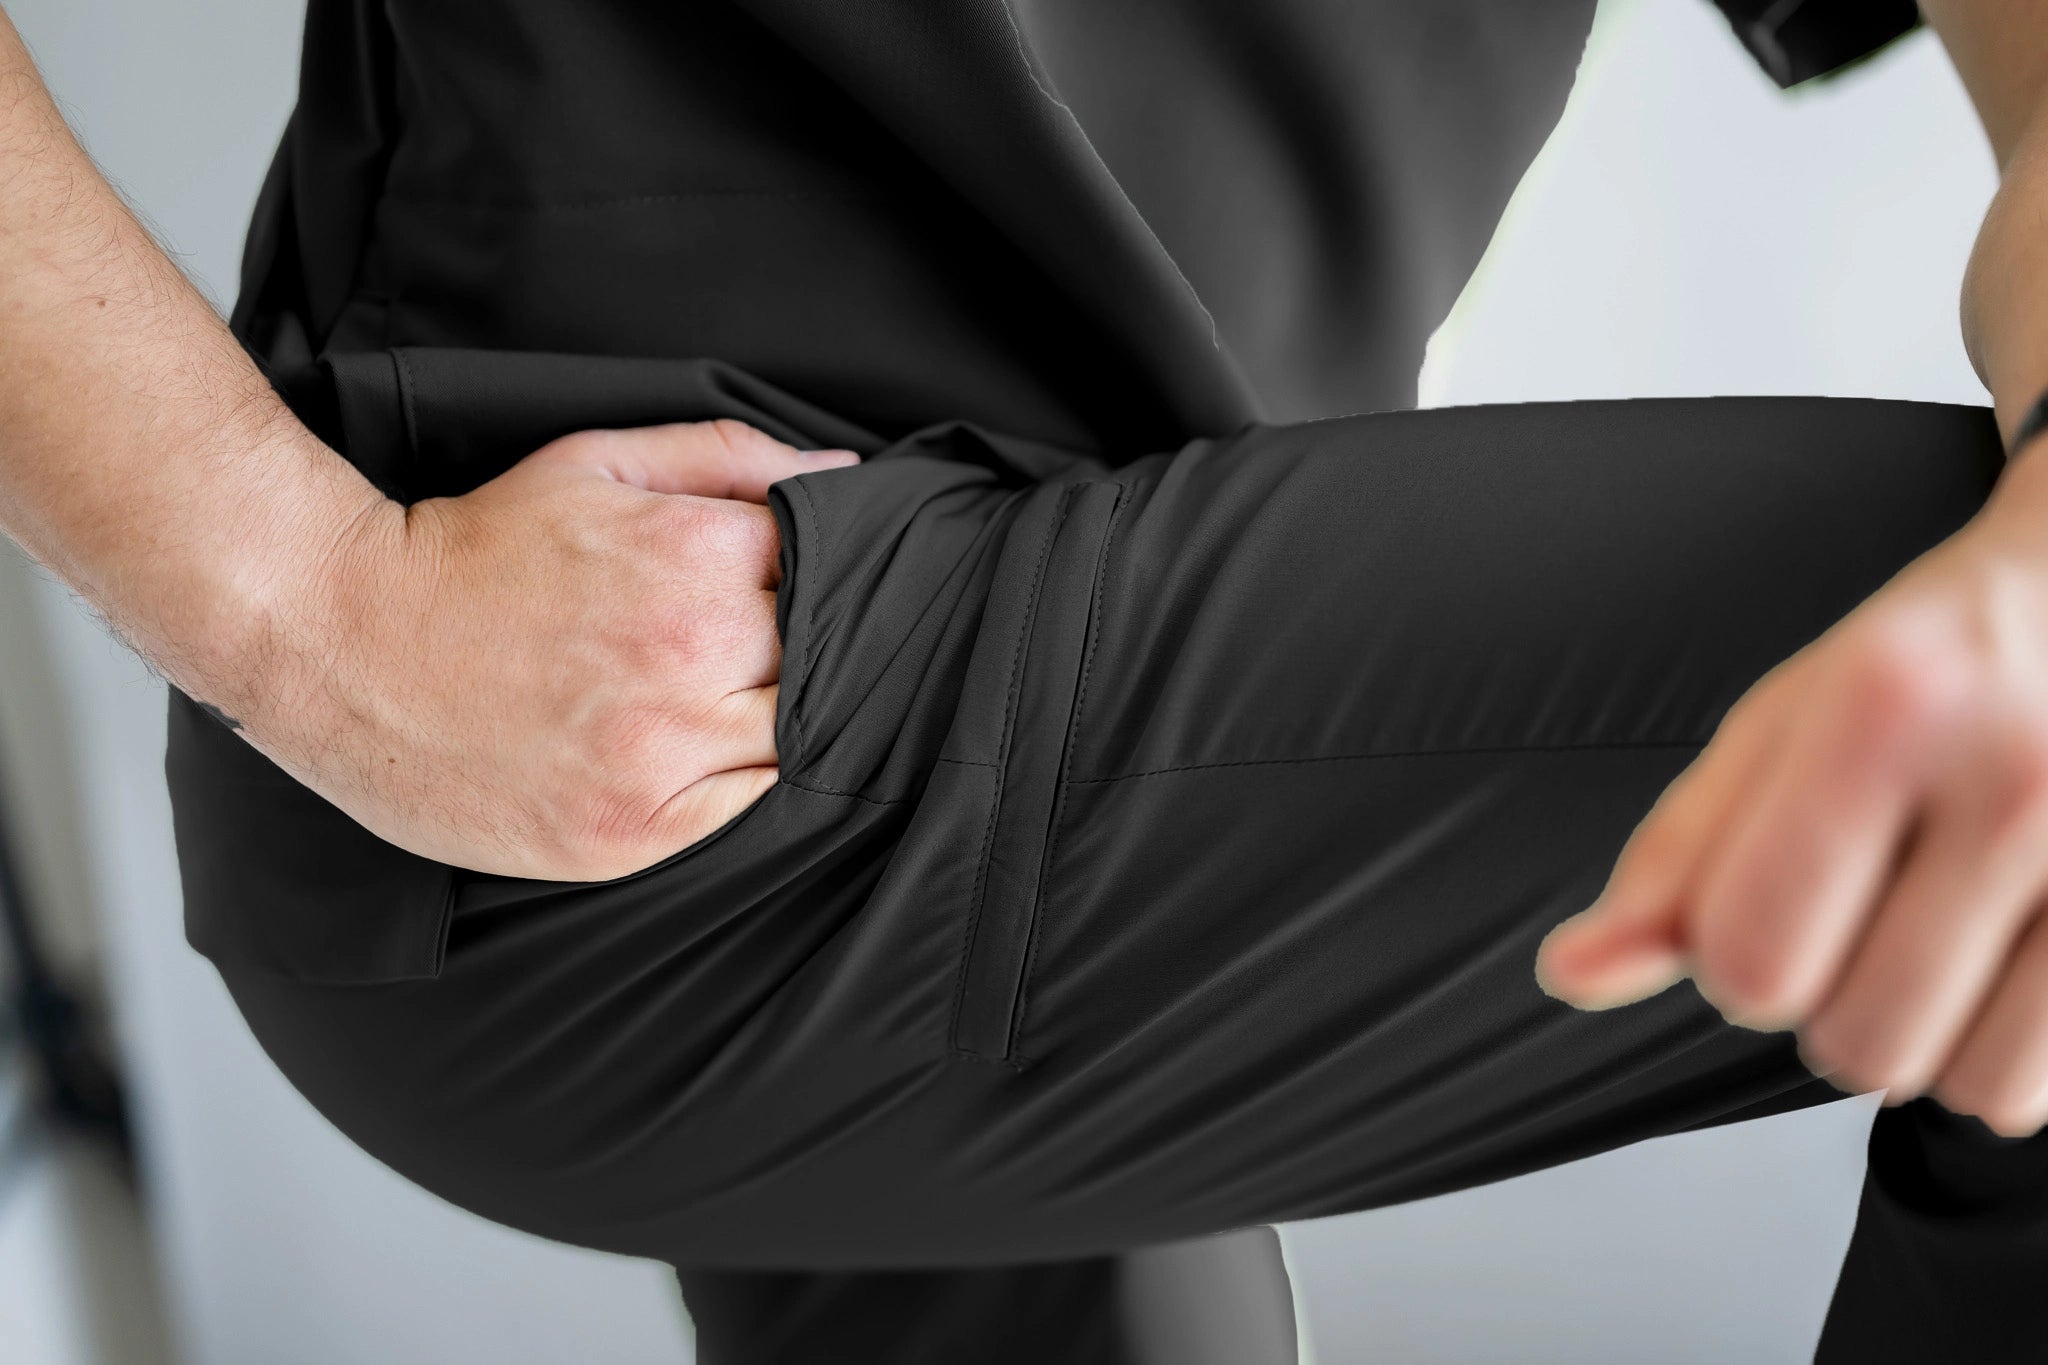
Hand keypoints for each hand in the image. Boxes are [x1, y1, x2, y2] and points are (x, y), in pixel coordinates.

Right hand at [234, 418, 858, 881]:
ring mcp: (665, 753)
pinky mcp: (635, 831)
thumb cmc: (475, 548)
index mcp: (695, 555)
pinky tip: (684, 750)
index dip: (806, 574)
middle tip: (724, 642)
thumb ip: (728, 457)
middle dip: (788, 646)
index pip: (825, 567)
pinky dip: (735, 784)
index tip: (763, 584)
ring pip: (793, 738)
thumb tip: (842, 471)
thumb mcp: (597, 464)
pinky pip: (746, 811)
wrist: (342, 642)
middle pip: (819, 658)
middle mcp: (693, 655)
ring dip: (766, 716)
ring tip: (696, 695)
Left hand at [1535, 460, 2047, 1136]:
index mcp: (1884, 712)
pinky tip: (1998, 963)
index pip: (1751, 955)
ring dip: (1920, 1037)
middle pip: (1854, 1037)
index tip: (1764, 908)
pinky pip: (2036, 1088)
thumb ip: (1676, 857)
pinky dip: (1998, 1052)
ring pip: (1958, 1081)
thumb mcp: (1778, 729)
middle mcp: (2017, 778)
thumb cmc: (1926, 670)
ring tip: (1935, 935)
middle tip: (1865, 913)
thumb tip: (1572, 971)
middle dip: (1828, 1002)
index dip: (1732, 961)